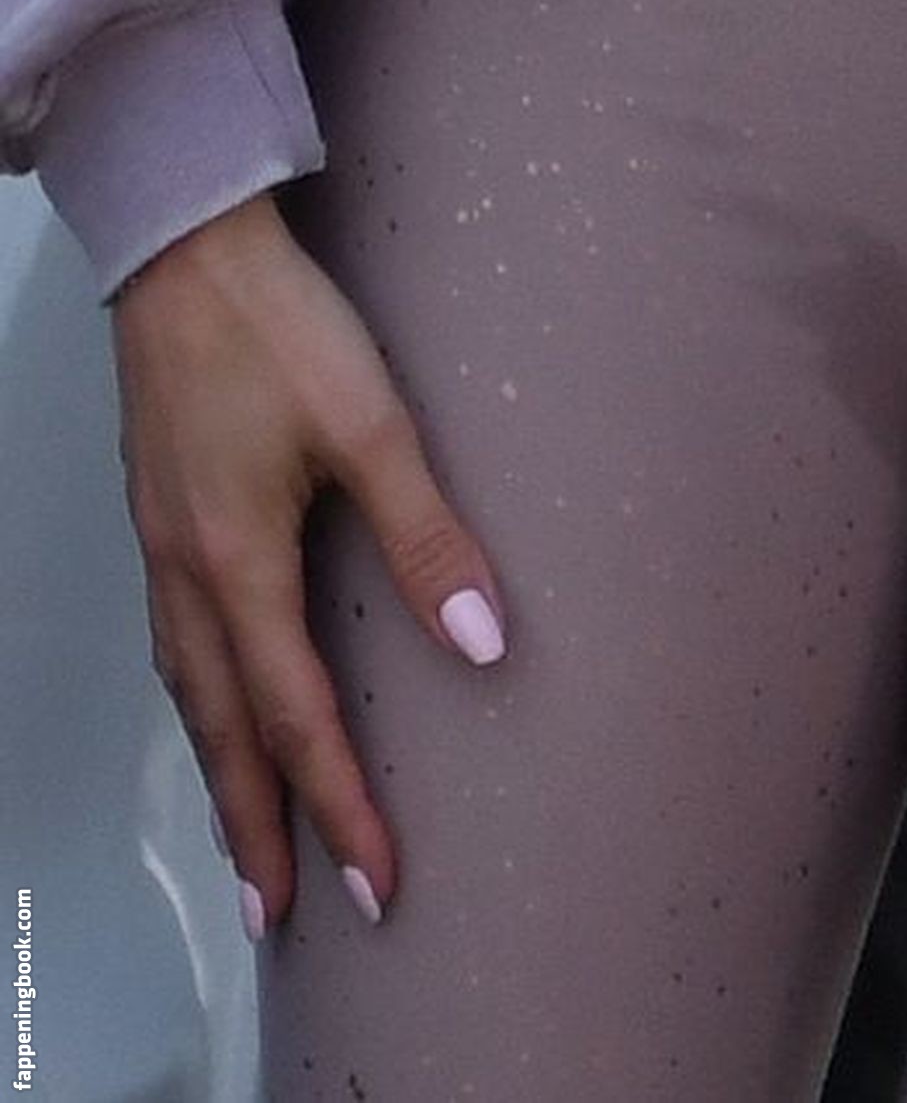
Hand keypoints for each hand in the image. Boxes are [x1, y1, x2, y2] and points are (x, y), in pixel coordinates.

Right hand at [111, 192, 506, 937]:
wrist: (184, 252)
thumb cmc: (279, 331)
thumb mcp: (369, 428)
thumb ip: (428, 538)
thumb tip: (485, 641)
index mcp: (238, 565)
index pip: (299, 718)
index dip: (341, 805)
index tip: (377, 879)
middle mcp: (186, 575)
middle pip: (225, 732)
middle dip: (259, 828)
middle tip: (283, 913)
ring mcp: (162, 548)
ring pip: (192, 696)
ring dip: (223, 776)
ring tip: (250, 842)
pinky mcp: (162, 519)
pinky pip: (176, 647)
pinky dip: (202, 708)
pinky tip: (220, 711)